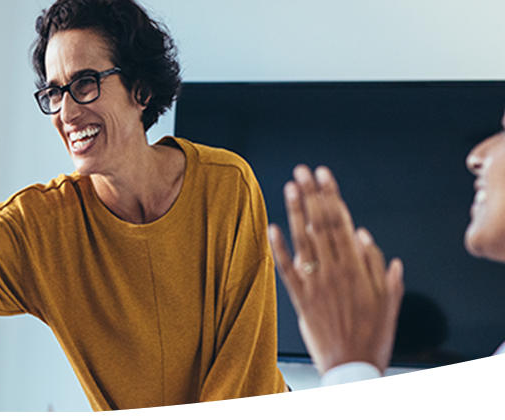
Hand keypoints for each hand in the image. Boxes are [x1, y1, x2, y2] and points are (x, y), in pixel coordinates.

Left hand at [268, 165, 404, 375]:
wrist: (352, 367)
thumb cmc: (373, 336)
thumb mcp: (389, 300)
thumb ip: (379, 267)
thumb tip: (365, 235)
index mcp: (358, 268)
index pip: (342, 222)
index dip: (332, 196)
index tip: (324, 175)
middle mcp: (335, 271)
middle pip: (322, 224)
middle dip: (313, 194)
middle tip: (303, 170)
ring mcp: (316, 284)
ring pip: (304, 240)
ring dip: (296, 211)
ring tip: (290, 187)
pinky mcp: (300, 299)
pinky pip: (287, 269)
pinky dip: (279, 248)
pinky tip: (271, 228)